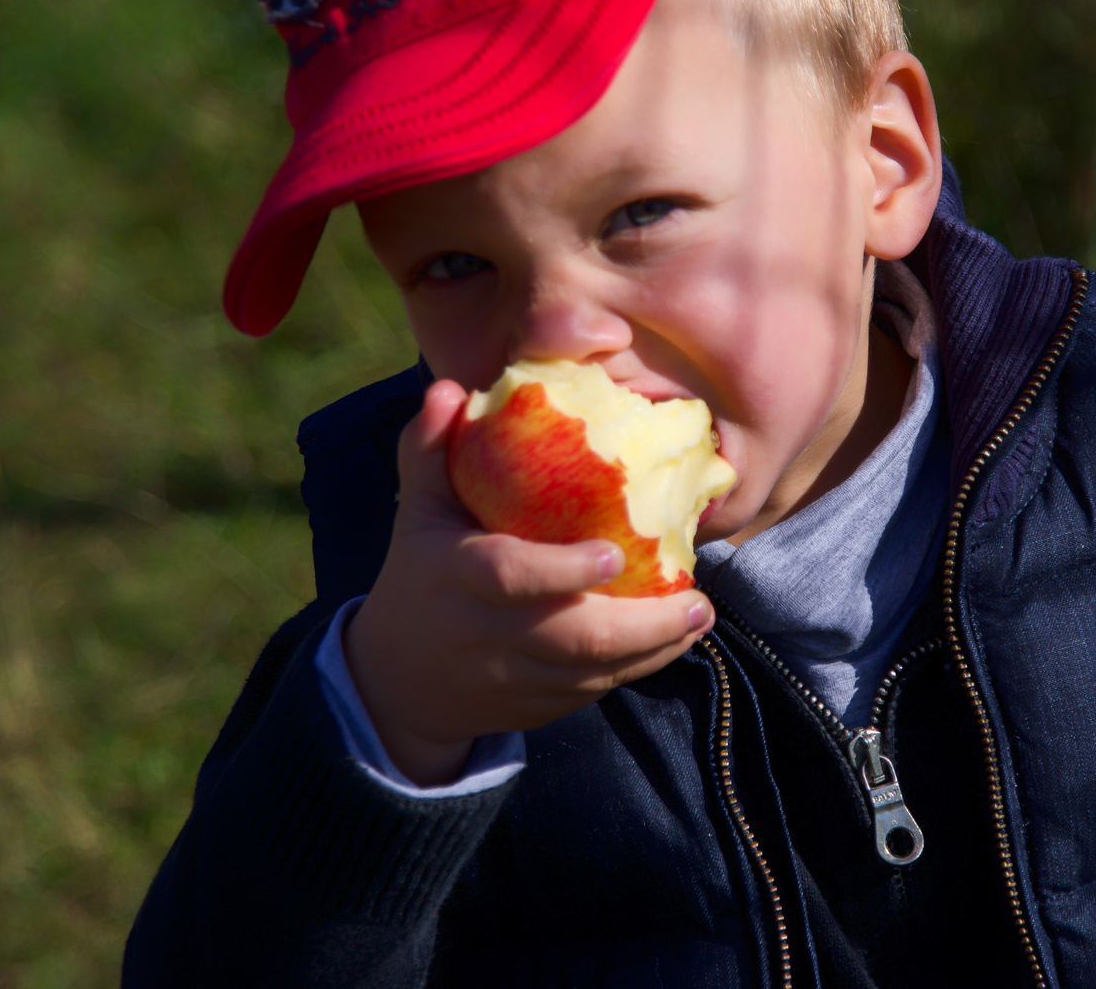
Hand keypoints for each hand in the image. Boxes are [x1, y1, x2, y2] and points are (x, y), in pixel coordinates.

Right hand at [344, 378, 715, 785]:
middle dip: (640, 626)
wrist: (396, 683)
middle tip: (697, 599)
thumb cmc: (420, 575)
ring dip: (653, 650)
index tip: (615, 552)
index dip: (561, 570)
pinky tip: (673, 640)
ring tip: (699, 615)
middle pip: (569, 639)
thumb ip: (430, 448)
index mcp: (454, 577)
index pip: (509, 575)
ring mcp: (511, 678)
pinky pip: (591, 691)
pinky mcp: (534, 707)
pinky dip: (635, 668)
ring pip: (591, 673)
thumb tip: (450, 387)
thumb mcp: (417, 511)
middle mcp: (484, 634)